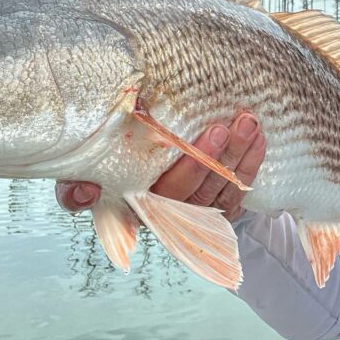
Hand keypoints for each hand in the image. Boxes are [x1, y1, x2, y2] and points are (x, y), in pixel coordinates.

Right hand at [55, 112, 265, 221]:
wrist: (176, 150)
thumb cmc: (136, 136)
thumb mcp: (111, 131)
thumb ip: (94, 136)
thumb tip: (84, 168)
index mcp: (109, 186)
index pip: (82, 197)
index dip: (80, 195)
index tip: (85, 186)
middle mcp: (142, 208)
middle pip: (169, 193)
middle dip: (196, 162)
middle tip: (218, 129)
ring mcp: (181, 215)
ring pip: (208, 194)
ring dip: (231, 159)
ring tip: (247, 124)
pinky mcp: (212, 215)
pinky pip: (233, 196)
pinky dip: (248, 167)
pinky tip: (258, 140)